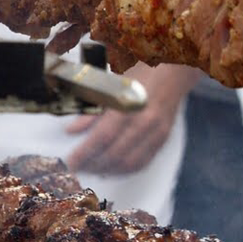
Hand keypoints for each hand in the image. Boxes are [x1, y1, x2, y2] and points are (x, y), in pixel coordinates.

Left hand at [63, 63, 196, 175]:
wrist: (172, 71)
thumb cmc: (136, 74)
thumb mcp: (109, 86)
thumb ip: (91, 109)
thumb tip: (71, 131)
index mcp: (128, 104)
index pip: (102, 137)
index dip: (85, 153)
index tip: (70, 162)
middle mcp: (144, 121)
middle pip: (115, 153)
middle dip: (93, 165)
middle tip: (78, 167)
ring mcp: (156, 131)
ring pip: (129, 162)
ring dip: (108, 170)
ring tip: (91, 170)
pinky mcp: (163, 138)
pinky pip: (143, 162)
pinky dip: (125, 170)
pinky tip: (111, 169)